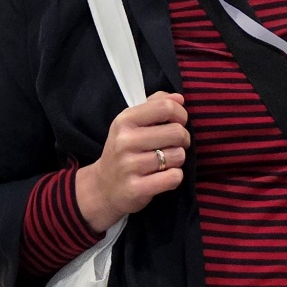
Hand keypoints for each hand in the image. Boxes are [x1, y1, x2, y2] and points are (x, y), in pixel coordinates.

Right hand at [75, 92, 188, 231]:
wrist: (103, 187)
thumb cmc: (124, 150)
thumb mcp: (131, 123)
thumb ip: (154, 105)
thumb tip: (179, 98)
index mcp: (124, 120)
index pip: (165, 107)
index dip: (180, 114)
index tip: (179, 122)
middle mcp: (125, 141)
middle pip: (177, 132)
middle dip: (183, 139)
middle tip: (175, 145)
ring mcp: (130, 166)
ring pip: (178, 156)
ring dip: (178, 159)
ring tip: (165, 161)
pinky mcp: (137, 188)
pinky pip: (174, 177)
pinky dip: (175, 177)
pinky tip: (163, 176)